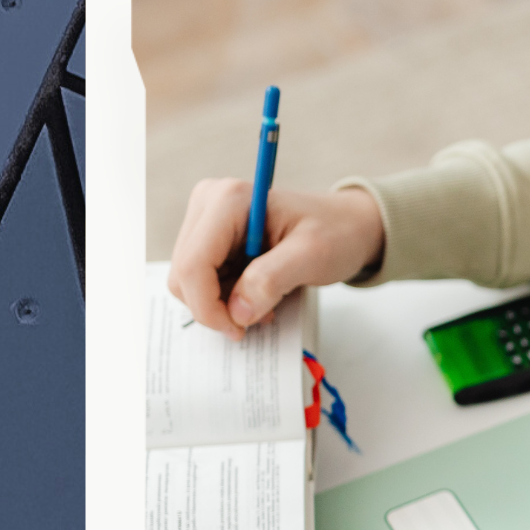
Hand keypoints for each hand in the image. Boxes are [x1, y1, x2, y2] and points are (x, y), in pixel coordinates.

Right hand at [168, 180, 384, 333]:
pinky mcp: (208, 236)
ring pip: (186, 281)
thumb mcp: (312, 256)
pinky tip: (255, 294)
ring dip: (220, 304)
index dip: (208, 307)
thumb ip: (272, 280)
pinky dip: (223, 297)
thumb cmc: (336, 232)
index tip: (240, 329)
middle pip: (183, 275)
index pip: (193, 265)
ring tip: (263, 303)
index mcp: (229, 200)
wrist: (346, 224)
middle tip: (258, 316)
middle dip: (215, 307)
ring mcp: (205, 219)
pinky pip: (198, 280)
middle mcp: (208, 203)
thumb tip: (236, 312)